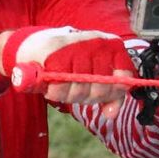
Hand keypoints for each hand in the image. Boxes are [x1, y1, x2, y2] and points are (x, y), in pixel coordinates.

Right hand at [0, 26, 136, 115]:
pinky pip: (59, 87)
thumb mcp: (92, 74)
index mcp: (110, 45)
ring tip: (61, 86)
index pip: (124, 77)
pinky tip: (50, 84)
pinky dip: (53, 92)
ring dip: (67, 96)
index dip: (113, 93)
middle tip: (74, 90)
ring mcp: (76, 46)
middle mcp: (97, 43)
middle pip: (100, 88)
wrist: (34, 45)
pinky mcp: (55, 52)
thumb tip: (111, 114)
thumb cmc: (66, 61)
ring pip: (79, 90)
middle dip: (85, 97)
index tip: (100, 96)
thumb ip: (107, 93)